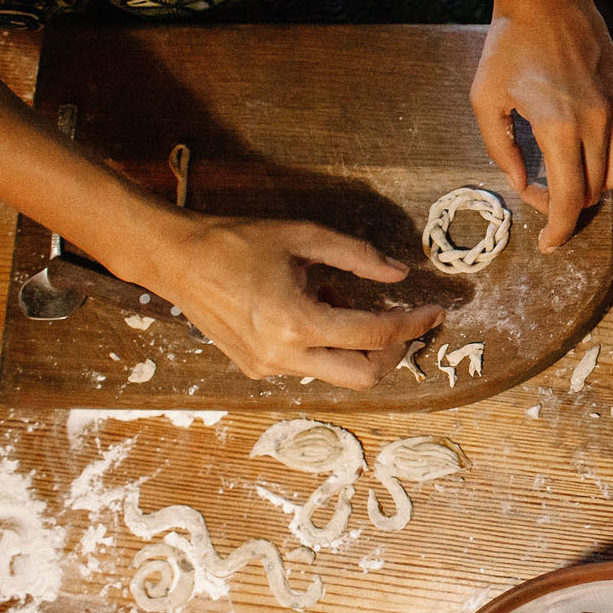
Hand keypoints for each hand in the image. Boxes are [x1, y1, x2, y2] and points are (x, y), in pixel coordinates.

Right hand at [140, 214, 444, 387]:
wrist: (176, 261)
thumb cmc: (238, 241)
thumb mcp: (304, 236)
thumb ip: (357, 256)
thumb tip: (400, 273)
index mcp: (297, 322)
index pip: (375, 334)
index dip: (413, 324)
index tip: (436, 311)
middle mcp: (284, 356)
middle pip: (364, 376)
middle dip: (393, 351)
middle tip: (401, 319)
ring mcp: (268, 368)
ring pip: (337, 373)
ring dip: (356, 344)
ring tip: (336, 298)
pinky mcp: (256, 370)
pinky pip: (310, 366)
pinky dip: (327, 344)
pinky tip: (311, 308)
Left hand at [471, 0, 612, 250]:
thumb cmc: (510, 45)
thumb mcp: (486, 100)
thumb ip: (500, 149)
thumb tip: (519, 182)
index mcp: (558, 128)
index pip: (567, 199)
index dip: (557, 229)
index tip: (547, 241)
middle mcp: (597, 123)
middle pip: (594, 192)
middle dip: (566, 206)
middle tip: (541, 194)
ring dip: (596, 187)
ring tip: (570, 176)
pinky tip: (601, 154)